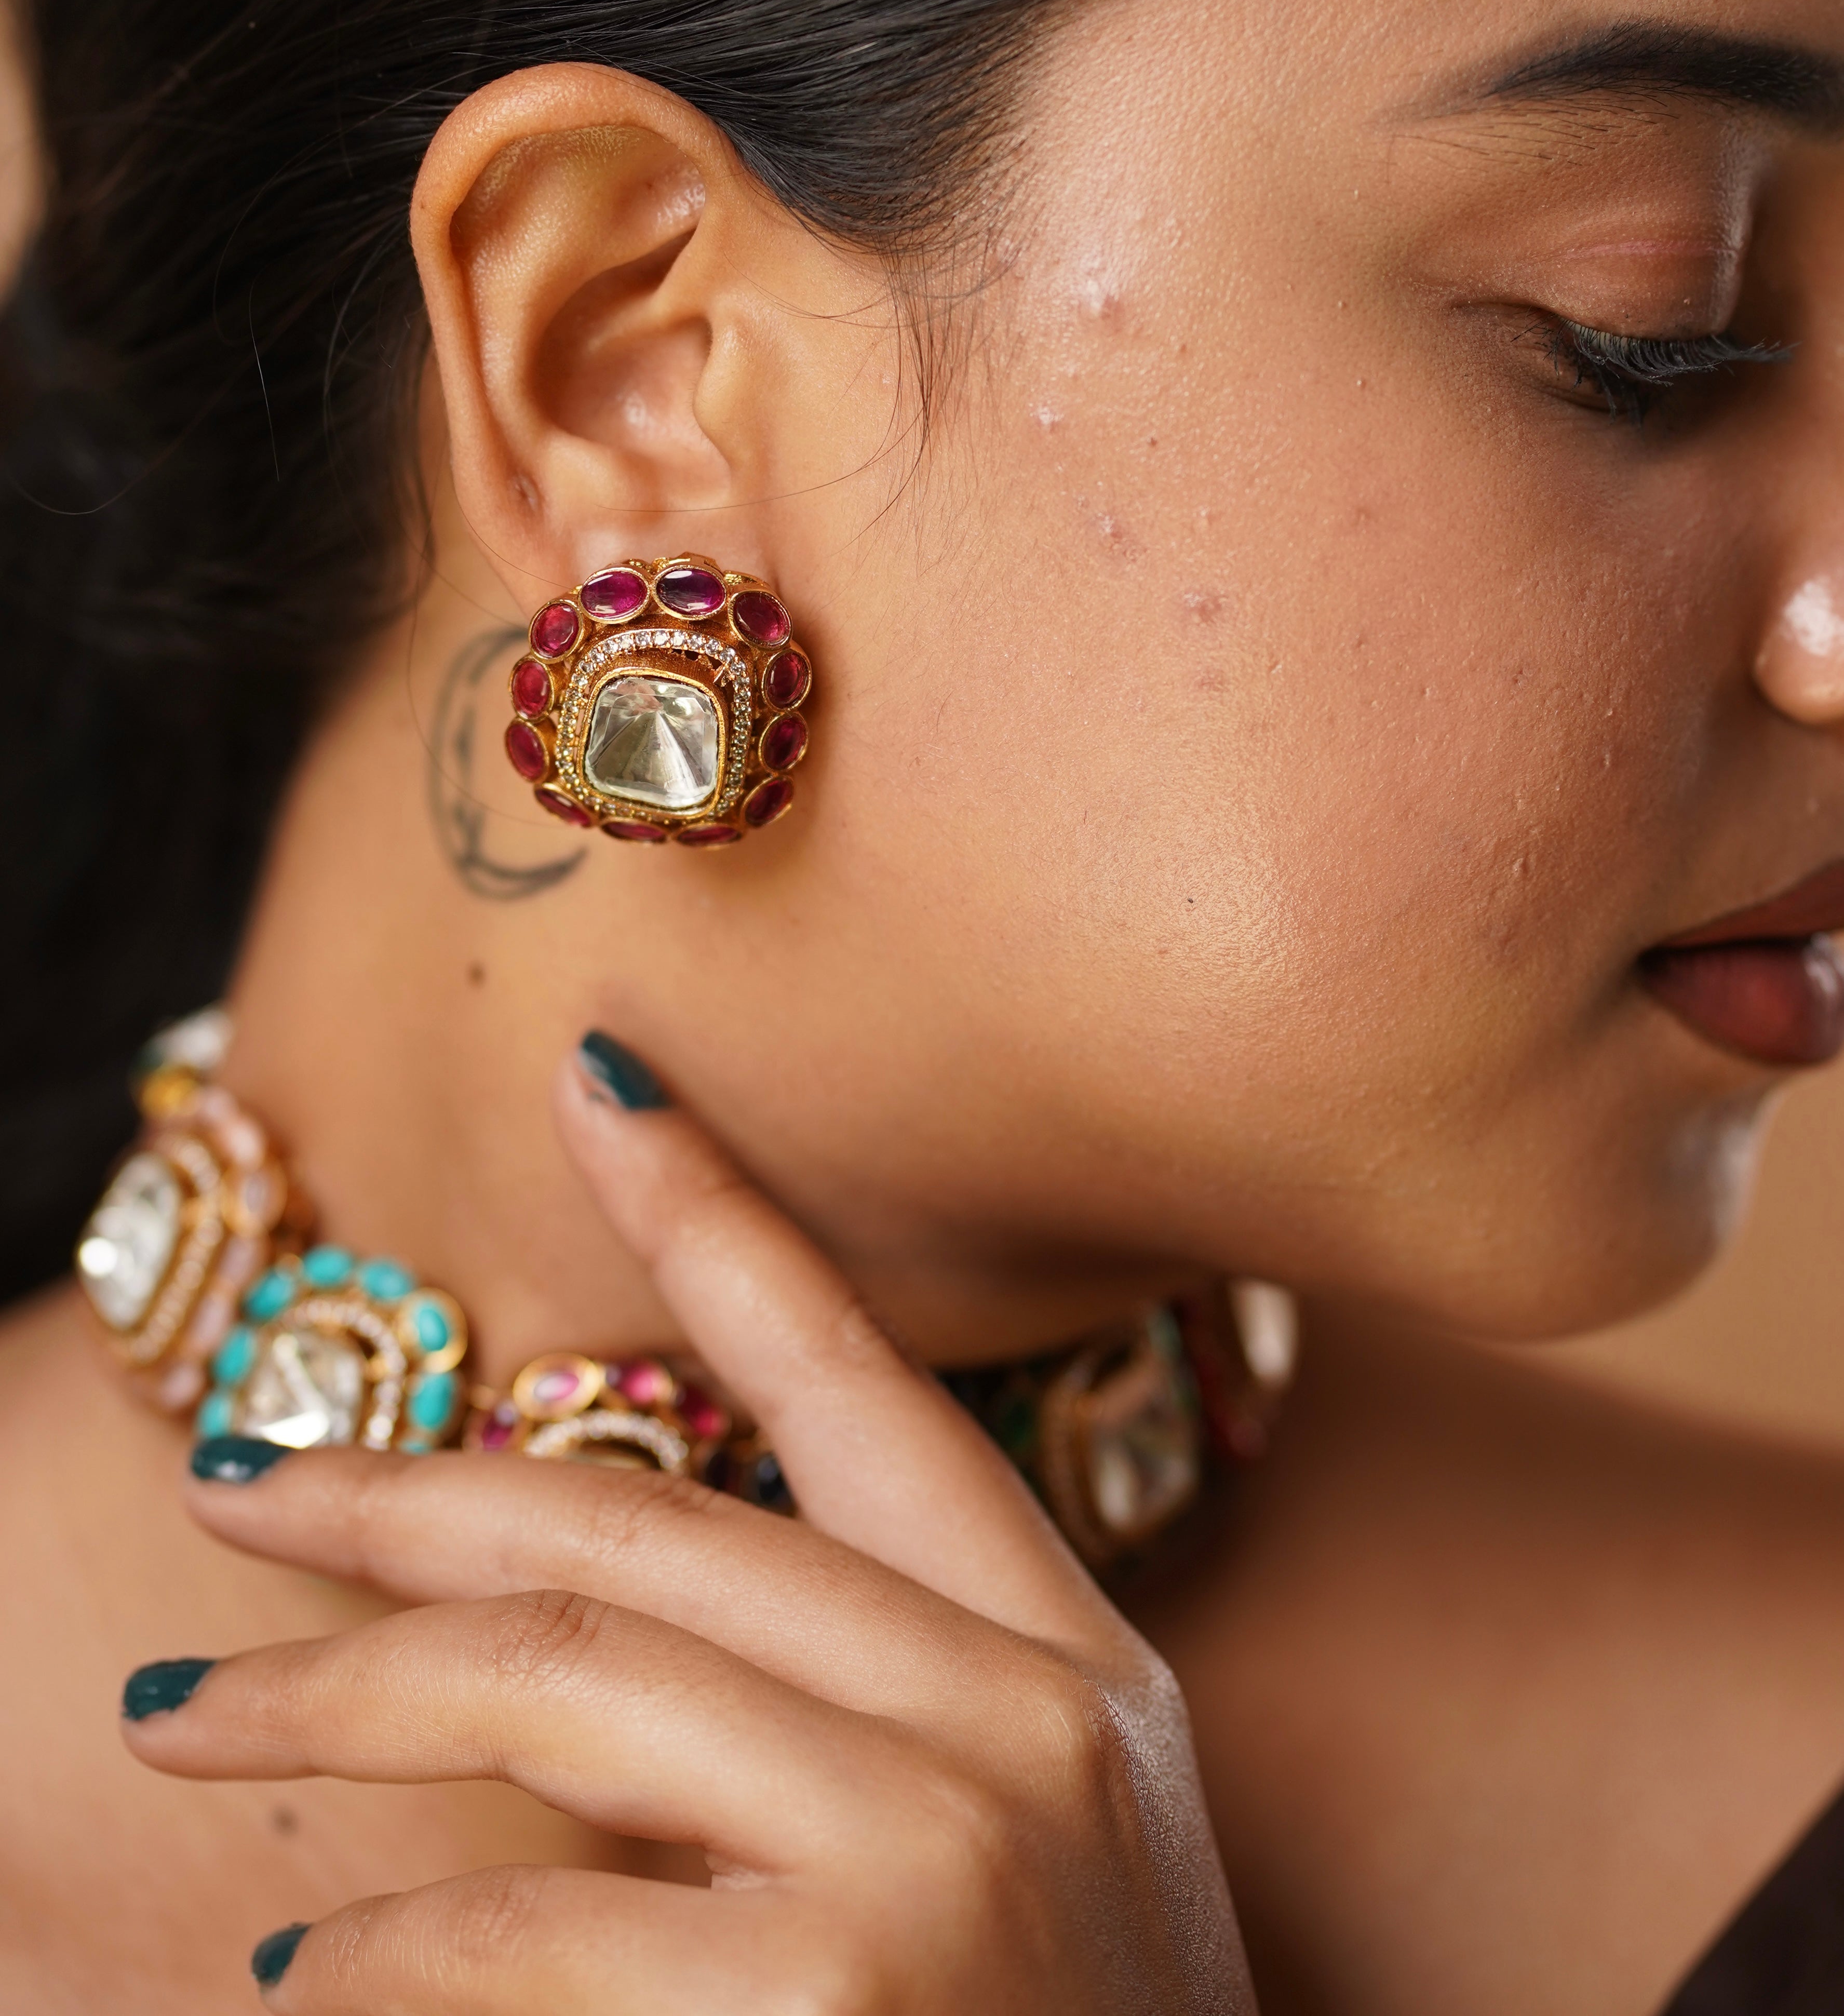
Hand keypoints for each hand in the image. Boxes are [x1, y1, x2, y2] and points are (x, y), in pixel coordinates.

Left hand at [123, 1047, 1254, 2013]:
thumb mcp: (1019, 1863)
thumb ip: (848, 1722)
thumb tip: (574, 1641)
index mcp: (1066, 1663)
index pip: (867, 1381)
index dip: (725, 1210)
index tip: (604, 1078)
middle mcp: (1018, 1718)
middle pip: (647, 1527)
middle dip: (408, 1495)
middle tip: (247, 1490)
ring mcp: (941, 1850)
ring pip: (561, 1678)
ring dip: (335, 1698)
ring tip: (188, 1723)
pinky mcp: (847, 1986)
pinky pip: (536, 1927)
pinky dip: (393, 1948)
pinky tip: (310, 1976)